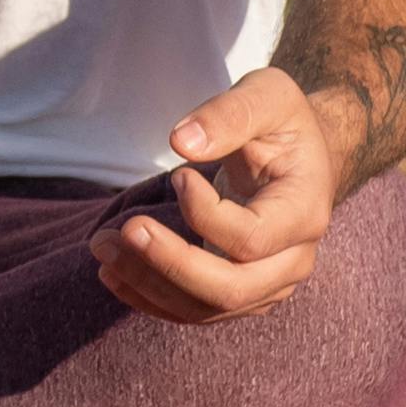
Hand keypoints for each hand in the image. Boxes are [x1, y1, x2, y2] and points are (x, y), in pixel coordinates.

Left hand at [94, 65, 353, 322]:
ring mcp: (269, 284)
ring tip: (101, 246)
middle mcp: (293, 259)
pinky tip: (112, 273)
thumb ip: (228, 113)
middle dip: (167, 264)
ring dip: (147, 282)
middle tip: (119, 231)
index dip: (202, 214)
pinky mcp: (242, 292)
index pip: (250, 238)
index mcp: (304, 212)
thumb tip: (181, 142)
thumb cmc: (283, 122)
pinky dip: (150, 297)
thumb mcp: (268, 95)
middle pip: (230, 289)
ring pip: (207, 307)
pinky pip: (195, 310)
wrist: (301, 158)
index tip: (178, 174)